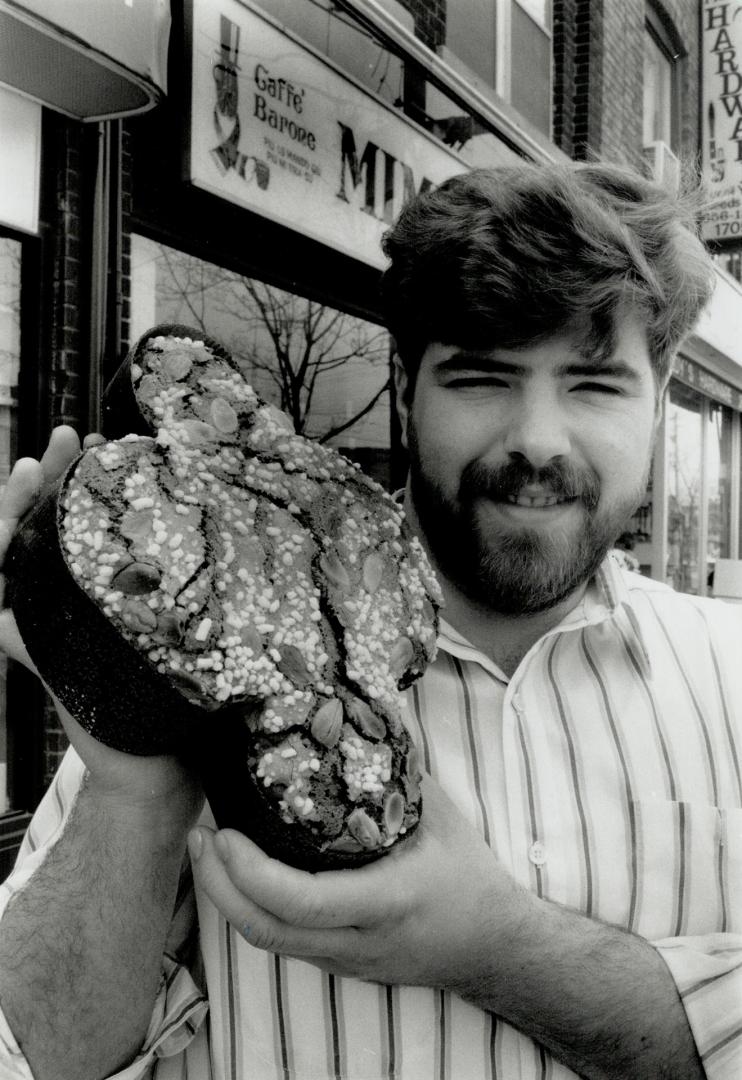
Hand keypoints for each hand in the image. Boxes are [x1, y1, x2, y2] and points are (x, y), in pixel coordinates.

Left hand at [0, 426, 201, 817]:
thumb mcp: (65, 671)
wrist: (158, 771)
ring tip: (100, 454)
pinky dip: (115, 531)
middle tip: (72, 439)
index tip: (38, 467)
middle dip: (50, 483)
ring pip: (72, 543)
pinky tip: (135, 505)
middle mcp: (50, 611)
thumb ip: (28, 633)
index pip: (3, 548)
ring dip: (81, 498)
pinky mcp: (115, 620)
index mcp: (25, 620)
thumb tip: (1, 606)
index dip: (14, 503)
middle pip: (37, 533)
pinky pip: (106, 564)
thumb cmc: (114, 730)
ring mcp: (83, 614)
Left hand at [189, 775, 526, 986]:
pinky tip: (239, 875)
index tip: (224, 832)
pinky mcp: (337, 965)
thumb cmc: (468, 875)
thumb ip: (399, 769)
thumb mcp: (441, 815)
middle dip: (218, 886)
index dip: (250, 872)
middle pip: (266, 932)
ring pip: (268, 943)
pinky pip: (282, 943)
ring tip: (207, 849)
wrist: (493, 948)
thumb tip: (363, 711)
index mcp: (387, 901)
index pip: (302, 900)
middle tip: (200, 834)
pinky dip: (250, 909)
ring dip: (227, 899)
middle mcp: (359, 940)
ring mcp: (345, 960)